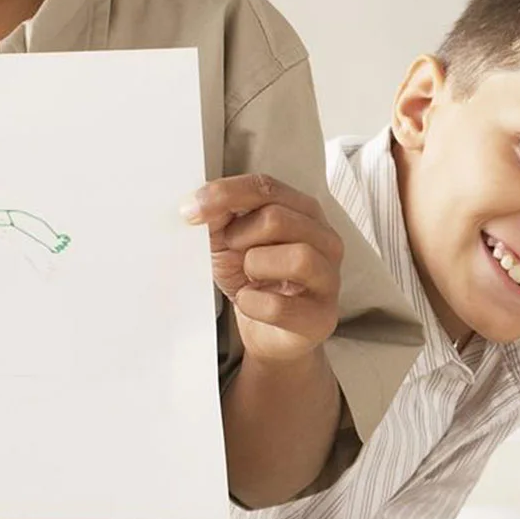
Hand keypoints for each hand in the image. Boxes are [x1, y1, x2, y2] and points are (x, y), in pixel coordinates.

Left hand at [185, 174, 342, 363]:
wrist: (267, 331)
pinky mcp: (321, 316)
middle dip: (240, 236)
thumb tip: (200, 203)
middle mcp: (325, 240)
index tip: (190, 211)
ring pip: (297, 257)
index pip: (266, 187)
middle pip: (278, 218)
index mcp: (304, 213)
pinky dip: (253, 303)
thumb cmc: (255, 281)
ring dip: (255, 265)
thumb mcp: (230, 241)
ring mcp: (329, 278)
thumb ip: (221, 216)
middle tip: (231, 252)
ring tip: (249, 276)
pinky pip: (281, 305)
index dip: (224, 195)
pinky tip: (250, 301)